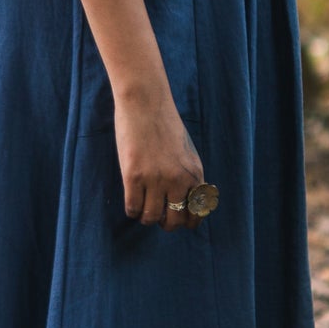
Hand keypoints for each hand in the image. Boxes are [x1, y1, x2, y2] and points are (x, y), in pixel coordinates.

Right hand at [115, 90, 204, 228]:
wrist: (145, 103)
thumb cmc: (164, 125)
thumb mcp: (186, 151)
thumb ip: (188, 176)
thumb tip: (184, 202)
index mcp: (195, 173)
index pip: (197, 213)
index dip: (187, 221)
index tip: (176, 217)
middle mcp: (178, 180)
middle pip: (174, 221)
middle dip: (165, 223)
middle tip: (157, 214)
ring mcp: (156, 179)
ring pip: (151, 218)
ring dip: (146, 217)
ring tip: (142, 207)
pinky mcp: (134, 176)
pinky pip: (132, 208)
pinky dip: (132, 210)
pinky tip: (132, 200)